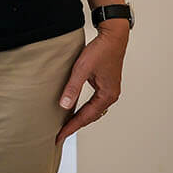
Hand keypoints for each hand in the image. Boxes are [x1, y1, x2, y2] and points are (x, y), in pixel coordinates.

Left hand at [56, 22, 127, 143]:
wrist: (113, 37)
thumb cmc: (100, 51)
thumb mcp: (82, 69)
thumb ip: (73, 88)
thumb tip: (63, 106)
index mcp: (107, 95)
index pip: (86, 116)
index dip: (72, 126)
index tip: (60, 135)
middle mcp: (111, 96)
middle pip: (91, 116)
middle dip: (75, 125)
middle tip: (60, 134)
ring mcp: (110, 91)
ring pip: (93, 110)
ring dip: (80, 118)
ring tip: (66, 125)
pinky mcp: (106, 85)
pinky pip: (95, 103)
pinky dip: (85, 109)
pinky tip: (75, 109)